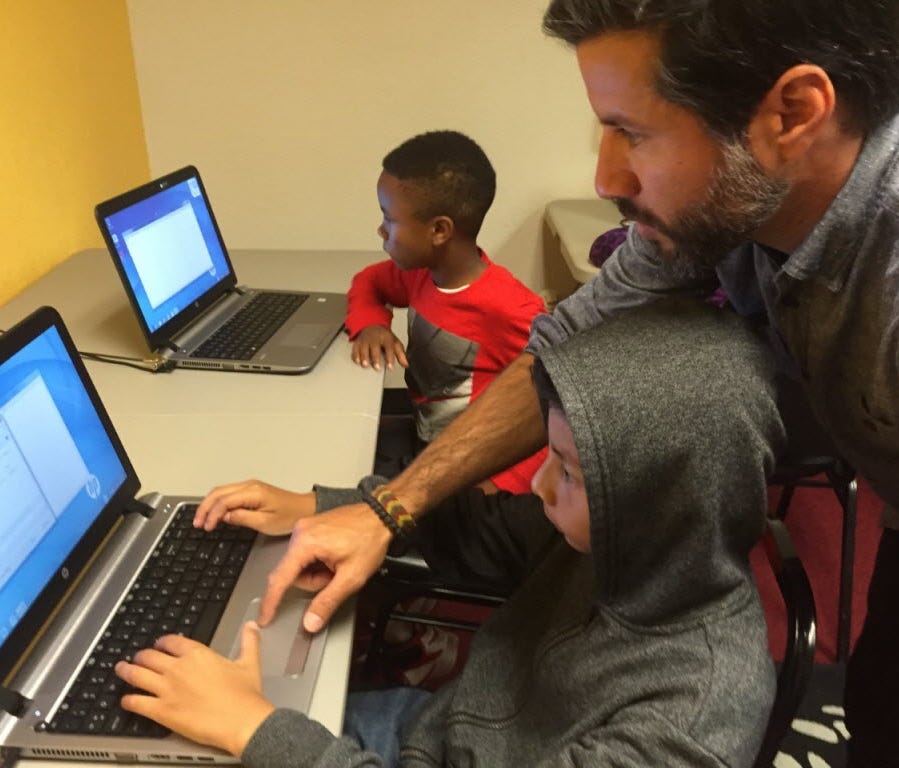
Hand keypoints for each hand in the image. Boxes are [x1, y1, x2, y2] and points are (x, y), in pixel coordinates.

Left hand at [115, 622, 273, 757]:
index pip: (171, 641)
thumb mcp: (249, 663)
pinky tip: (126, 700)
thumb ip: (249, 642)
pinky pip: (136, 703)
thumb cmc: (245, 695)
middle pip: (150, 656)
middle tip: (137, 658)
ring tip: (120, 670)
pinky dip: (128, 701)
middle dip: (141, 656)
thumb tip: (252, 626)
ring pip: (137, 675)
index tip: (160, 644)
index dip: (162, 642)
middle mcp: (178, 668)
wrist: (241, 721)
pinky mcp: (161, 711)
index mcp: (197, 654)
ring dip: (126, 672)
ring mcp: (167, 689)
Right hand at [193, 479, 314, 535]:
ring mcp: (249, 486)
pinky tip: (213, 512)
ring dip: (209, 504)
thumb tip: (224, 516)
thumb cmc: (289, 516)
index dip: (212, 514)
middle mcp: (249, 485)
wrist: (304, 509)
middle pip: (218, 492)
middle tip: (197, 523)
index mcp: (253, 492)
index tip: (206, 527)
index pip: (224, 501)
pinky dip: (216, 502)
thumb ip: (242, 518)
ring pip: (221, 491)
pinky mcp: (250, 490)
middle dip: (204, 507)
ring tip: (201, 520)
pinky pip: (228, 493)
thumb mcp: (265, 523)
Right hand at [259, 501, 392, 631]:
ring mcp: (305, 527)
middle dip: (314, 581)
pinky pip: (305, 553)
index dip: (271, 602)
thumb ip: (327, 602)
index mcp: (306, 543)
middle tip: (336, 576)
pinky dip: (318, 561)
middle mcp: (300, 532)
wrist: (381, 515)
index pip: (280, 578)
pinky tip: (335, 557)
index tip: (264, 618)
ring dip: (317, 571)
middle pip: (292, 573)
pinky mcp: (311, 527)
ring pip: (299, 564)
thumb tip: (310, 621)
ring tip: (338, 564)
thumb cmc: (369, 539)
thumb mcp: (351, 577)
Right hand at [351, 325, 407, 370]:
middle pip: (375, 347)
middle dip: (375, 358)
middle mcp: (375, 338)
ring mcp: (365, 339)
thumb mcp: (395, 343)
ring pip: (363, 348)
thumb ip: (401, 355)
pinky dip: (355, 355)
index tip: (390, 367)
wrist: (373, 325)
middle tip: (377, 367)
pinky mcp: (358, 342)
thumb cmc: (385, 336)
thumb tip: (406, 365)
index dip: (390, 358)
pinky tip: (357, 361)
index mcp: (386, 338)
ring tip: (365, 365)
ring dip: (364, 357)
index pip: (389, 347)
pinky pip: (355, 348)